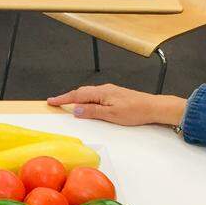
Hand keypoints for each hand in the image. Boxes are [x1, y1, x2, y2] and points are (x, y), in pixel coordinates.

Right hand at [47, 84, 186, 126]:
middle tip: (55, 102)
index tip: (51, 101)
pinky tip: (87, 104)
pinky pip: (95, 95)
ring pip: (88, 93)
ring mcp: (110, 91)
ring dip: (77, 98)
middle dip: (67, 97)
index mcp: (101, 93)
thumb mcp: (111, 115)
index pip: (77, 95)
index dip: (63, 98)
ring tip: (67, 103)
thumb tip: (76, 110)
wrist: (153, 107)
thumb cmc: (135, 111)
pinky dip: (86, 99)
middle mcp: (104, 89)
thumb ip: (92, 112)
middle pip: (81, 92)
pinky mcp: (115, 95)